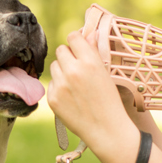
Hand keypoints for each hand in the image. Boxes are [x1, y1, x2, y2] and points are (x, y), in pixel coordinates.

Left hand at [48, 31, 133, 148]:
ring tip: (75, 84)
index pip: (73, 37)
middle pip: (61, 50)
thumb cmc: (109, 100)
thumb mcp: (105, 73)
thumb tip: (88, 33)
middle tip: (78, 68)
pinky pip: (52, 83)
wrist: (106, 129)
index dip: (77, 42)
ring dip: (62, 71)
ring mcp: (61, 85)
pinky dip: (59, 87)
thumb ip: (93, 52)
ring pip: (54, 66)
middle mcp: (73, 71)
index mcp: (89, 62)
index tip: (79, 48)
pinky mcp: (53, 98)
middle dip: (68, 56)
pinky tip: (71, 97)